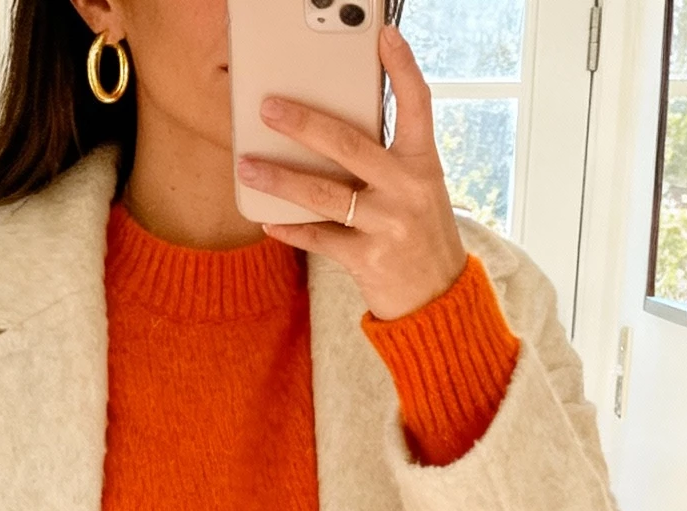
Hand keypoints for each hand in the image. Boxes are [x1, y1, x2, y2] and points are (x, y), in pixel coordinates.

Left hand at [237, 23, 465, 321]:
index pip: (417, 105)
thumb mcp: (417, 190)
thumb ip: (386, 160)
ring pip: (324, 194)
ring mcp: (388, 225)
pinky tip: (267, 221)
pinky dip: (291, 229)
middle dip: (303, 124)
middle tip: (269, 107)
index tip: (385, 35)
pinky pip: (320, 239)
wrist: (438, 299)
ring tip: (248, 166)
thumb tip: (328, 134)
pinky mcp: (369, 260)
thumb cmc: (419, 235)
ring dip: (280, 179)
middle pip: (348, 145)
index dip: (403, 68)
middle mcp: (407, 189)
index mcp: (423, 163)